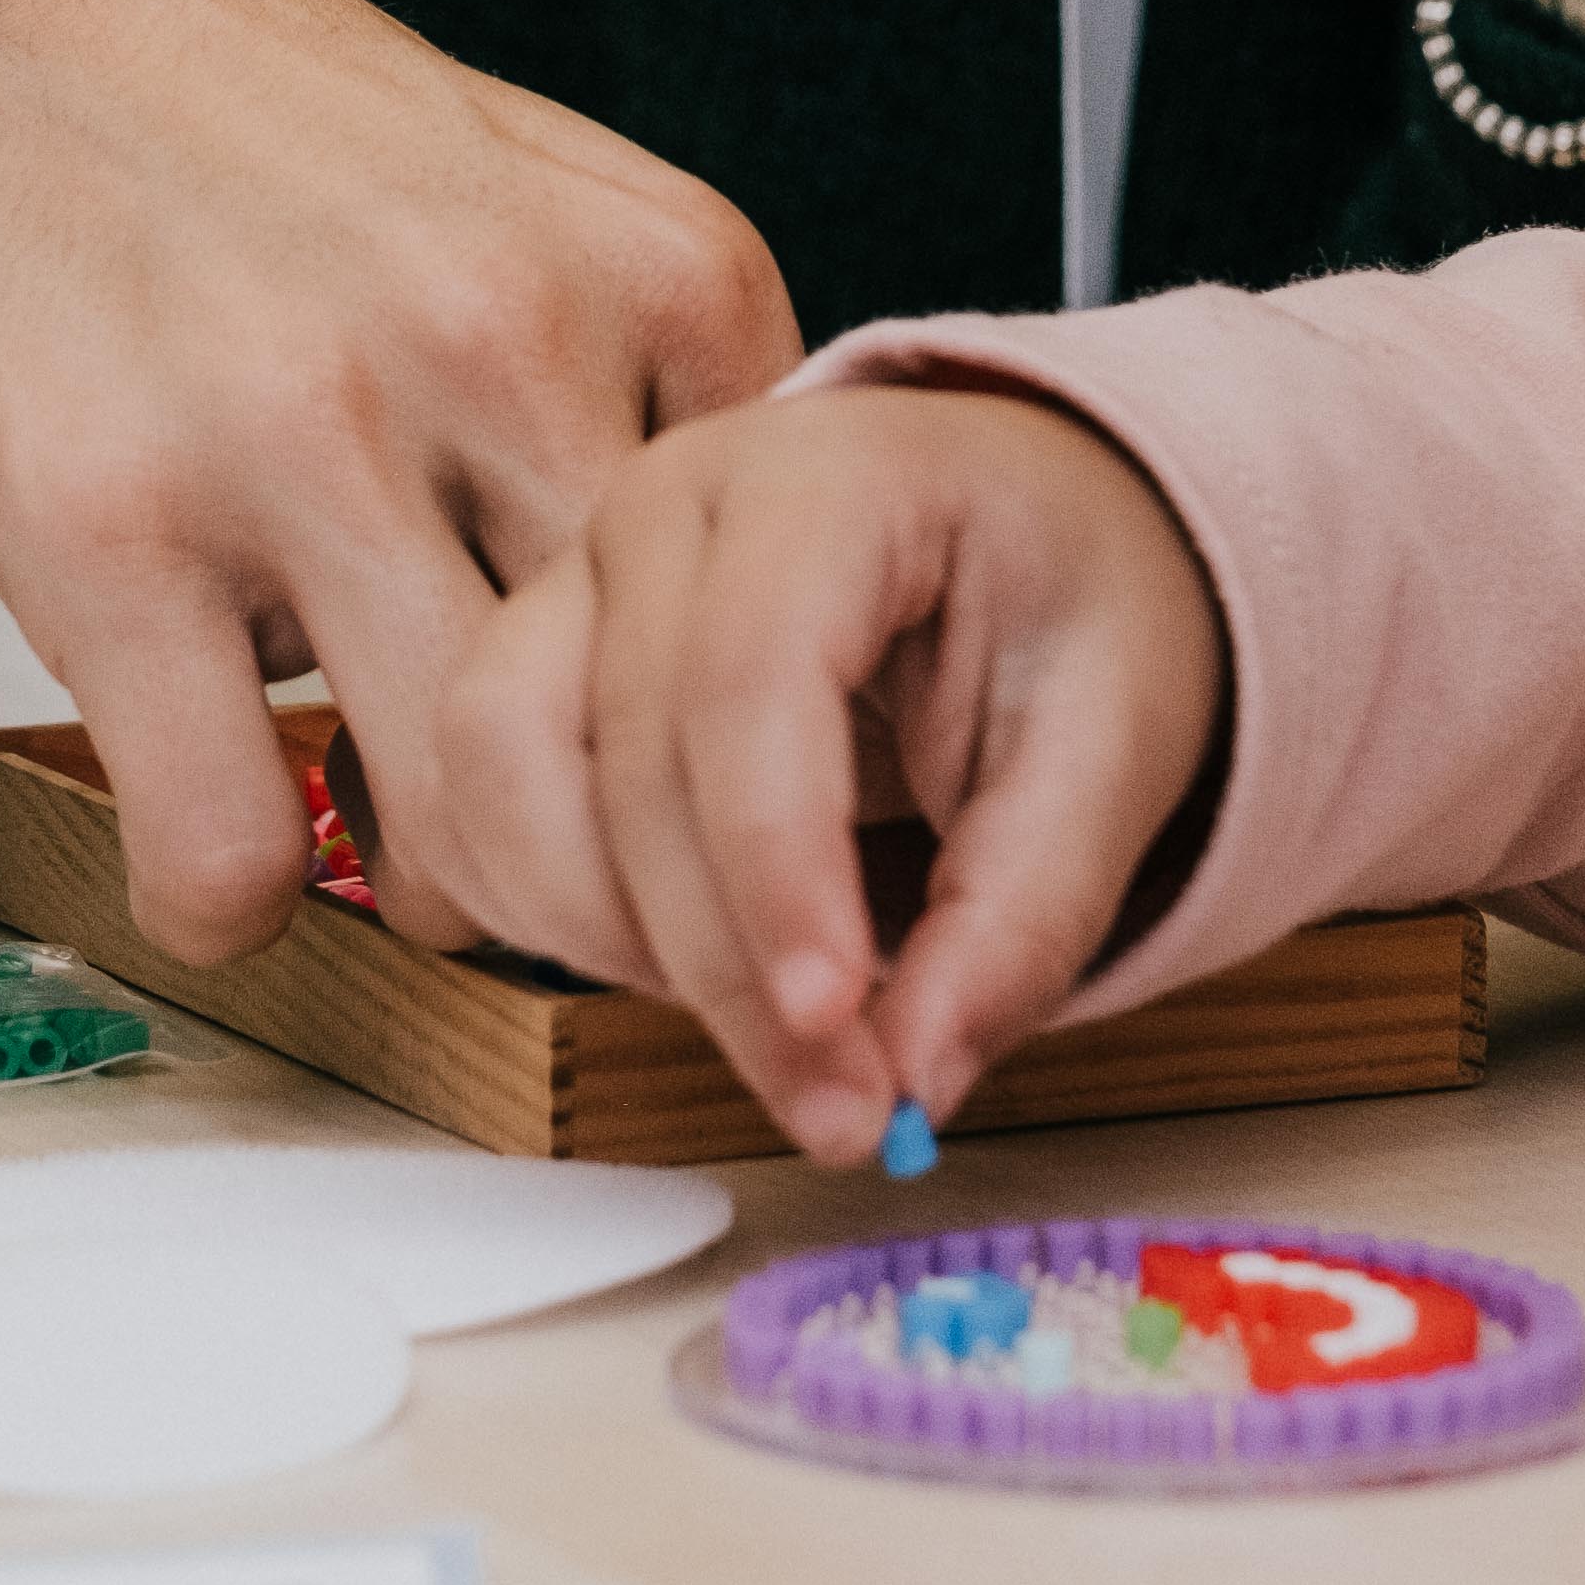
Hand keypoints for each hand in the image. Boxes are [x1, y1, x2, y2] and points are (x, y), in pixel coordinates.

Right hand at [0, 0, 799, 963]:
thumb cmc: (277, 157)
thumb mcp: (554, 218)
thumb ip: (668, 406)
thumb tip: (737, 676)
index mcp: (659, 274)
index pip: (786, 612)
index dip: (743, 748)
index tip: (690, 802)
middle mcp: (499, 338)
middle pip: (644, 737)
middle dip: (622, 875)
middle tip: (568, 890)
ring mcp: (297, 430)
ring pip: (463, 821)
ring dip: (438, 895)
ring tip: (394, 845)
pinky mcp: (104, 521)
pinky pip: (229, 841)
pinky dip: (230, 893)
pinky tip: (217, 830)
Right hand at [424, 378, 1225, 1163]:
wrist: (1012, 528)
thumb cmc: (1060, 601)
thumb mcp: (1113, 744)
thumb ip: (1024, 914)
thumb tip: (918, 1074)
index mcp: (827, 478)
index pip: (751, 675)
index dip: (776, 871)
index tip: (839, 1029)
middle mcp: (665, 507)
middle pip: (627, 753)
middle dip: (724, 966)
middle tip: (843, 1105)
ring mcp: (577, 577)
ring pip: (498, 772)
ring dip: (607, 938)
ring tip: (761, 1021)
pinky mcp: (531, 658)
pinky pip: (470, 803)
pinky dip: (544, 913)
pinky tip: (675, 966)